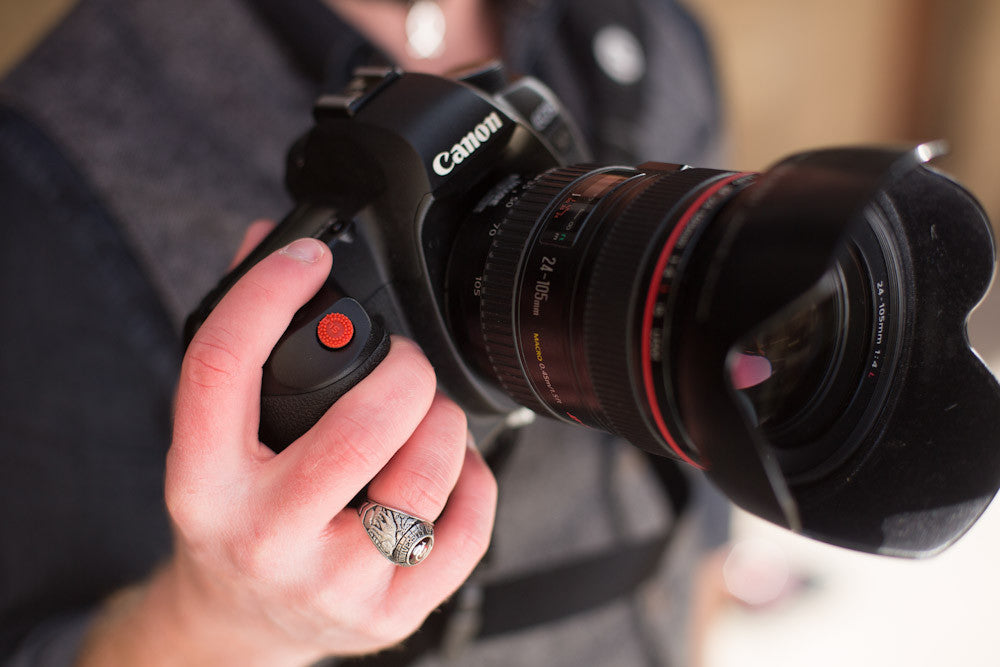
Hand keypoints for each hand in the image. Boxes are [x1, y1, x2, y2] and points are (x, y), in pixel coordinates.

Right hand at [80, 228, 496, 665]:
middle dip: (404, 372)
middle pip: (359, 429)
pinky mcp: (388, 614)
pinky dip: (473, 481)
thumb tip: (273, 238)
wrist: (240, 623)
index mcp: (203, 481)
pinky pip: (465, 529)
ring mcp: (330, 584)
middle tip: (406, 363)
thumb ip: (240, 338)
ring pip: (423, 479)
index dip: (269, 293)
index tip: (309, 259)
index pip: (224, 367)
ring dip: (445, 423)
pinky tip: (448, 472)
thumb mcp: (212, 438)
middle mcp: (262, 536)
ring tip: (429, 415)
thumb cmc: (234, 516)